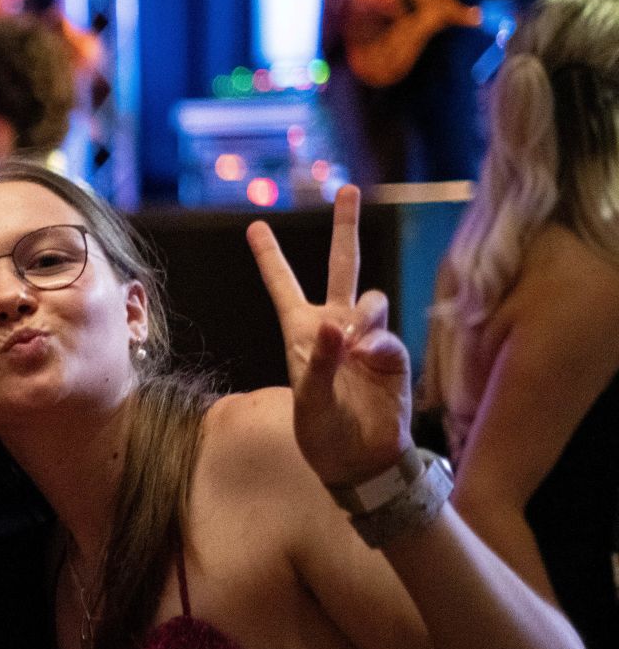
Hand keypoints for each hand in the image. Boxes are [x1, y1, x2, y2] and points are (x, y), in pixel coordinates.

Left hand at [247, 186, 412, 486]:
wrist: (359, 459)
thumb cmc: (322, 431)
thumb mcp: (308, 399)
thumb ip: (320, 361)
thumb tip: (338, 323)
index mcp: (302, 332)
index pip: (283, 287)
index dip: (270, 257)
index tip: (255, 225)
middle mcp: (335, 326)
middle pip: (342, 266)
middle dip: (345, 227)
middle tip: (347, 188)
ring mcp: (366, 337)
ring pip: (371, 297)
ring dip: (362, 312)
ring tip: (353, 343)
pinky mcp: (393, 354)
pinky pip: (386, 337)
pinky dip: (377, 347)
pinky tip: (368, 363)